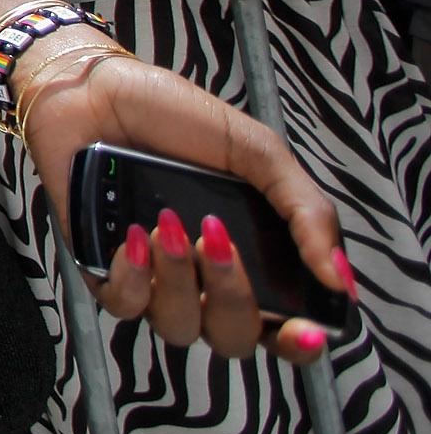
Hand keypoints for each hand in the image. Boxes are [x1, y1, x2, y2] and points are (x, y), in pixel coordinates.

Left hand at [20, 37, 347, 364]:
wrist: (93, 90)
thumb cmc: (175, 118)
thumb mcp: (257, 152)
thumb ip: (305, 212)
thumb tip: (340, 278)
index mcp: (252, 256)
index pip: (283, 327)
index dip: (299, 343)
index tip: (306, 331)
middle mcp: (204, 278)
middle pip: (234, 336)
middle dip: (232, 295)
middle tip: (217, 238)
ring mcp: (153, 278)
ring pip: (179, 327)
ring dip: (179, 280)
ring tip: (169, 223)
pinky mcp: (103, 269)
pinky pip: (124, 306)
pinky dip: (132, 276)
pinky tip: (132, 234)